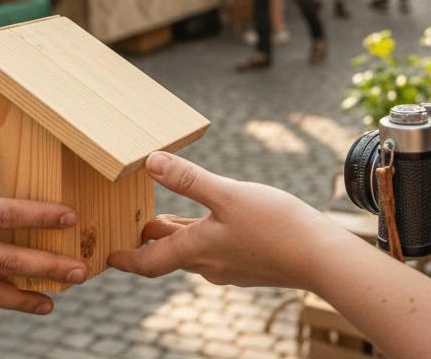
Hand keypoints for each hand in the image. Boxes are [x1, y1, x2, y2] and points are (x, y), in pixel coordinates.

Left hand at [108, 152, 349, 289]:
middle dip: (150, 239)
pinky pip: (216, 251)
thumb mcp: (227, 194)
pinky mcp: (251, 265)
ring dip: (177, 236)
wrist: (322, 258)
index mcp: (197, 250)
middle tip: (132, 225)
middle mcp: (210, 265)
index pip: (150, 262)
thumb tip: (150, 162)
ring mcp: (232, 268)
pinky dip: (203, 237)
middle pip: (171, 253)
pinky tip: (212, 223)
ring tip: (165, 219)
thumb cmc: (276, 225)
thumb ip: (188, 178)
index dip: (127, 259)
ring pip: (194, 251)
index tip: (108, 257)